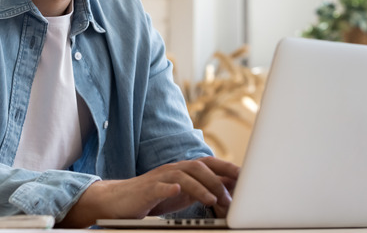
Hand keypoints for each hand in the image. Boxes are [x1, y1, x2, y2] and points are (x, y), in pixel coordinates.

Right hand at [59, 157, 238, 226]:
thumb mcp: (182, 193)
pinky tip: (177, 191)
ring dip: (201, 187)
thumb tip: (229, 190)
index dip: (228, 168)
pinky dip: (170, 188)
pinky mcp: (146, 189)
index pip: (210, 164)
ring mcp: (159, 178)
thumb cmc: (153, 197)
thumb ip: (203, 189)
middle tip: (232, 197)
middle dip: (218, 179)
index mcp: (183, 170)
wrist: (119, 201)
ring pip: (183, 175)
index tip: (247, 178)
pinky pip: (159, 186)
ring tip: (213, 200)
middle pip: (199, 166)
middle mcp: (173, 169)